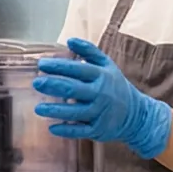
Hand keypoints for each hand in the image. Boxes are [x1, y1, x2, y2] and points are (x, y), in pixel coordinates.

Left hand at [33, 37, 172, 157]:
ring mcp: (100, 113)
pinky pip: (80, 131)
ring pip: (74, 112)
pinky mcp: (99, 129)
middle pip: (73, 89)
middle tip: (36, 83)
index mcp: (101, 76)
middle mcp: (101, 94)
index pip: (77, 70)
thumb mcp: (107, 65)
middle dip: (52, 85)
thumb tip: (69, 40)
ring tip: (38, 108)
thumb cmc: (114, 85)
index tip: (41, 65)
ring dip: (55, 110)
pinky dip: (66, 130)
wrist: (136, 114)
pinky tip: (52, 128)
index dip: (58, 66)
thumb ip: (89, 51)